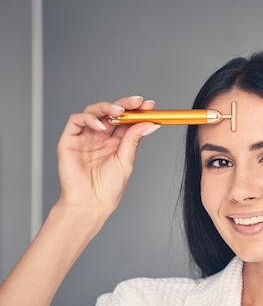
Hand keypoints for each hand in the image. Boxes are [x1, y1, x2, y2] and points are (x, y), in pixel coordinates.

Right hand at [56, 95, 159, 216]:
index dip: (137, 111)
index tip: (150, 105)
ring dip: (107, 107)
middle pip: (111, 112)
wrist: (90, 203)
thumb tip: (150, 122)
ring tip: (119, 112)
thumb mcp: (126, 160)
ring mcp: (85, 137)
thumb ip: (134, 139)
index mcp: (115, 142)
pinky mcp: (69, 139)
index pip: (126, 121)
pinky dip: (89, 118)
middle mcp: (100, 137)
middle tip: (137, 102)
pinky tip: (101, 126)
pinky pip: (76, 120)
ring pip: (94, 111)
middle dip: (125, 104)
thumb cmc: (108, 188)